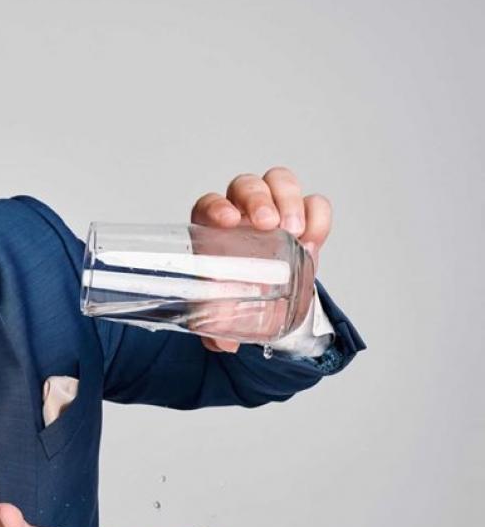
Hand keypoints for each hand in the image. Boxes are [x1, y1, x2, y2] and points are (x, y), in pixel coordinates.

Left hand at [190, 166, 331, 352]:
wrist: (265, 302)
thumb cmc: (234, 296)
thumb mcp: (220, 313)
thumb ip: (216, 327)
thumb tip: (224, 343)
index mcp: (211, 230)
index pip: (208, 205)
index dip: (216, 207)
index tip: (227, 221)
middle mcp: (241, 213)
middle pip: (246, 186)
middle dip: (259, 199)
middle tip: (270, 224)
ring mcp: (275, 211)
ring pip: (280, 183)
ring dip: (289, 200)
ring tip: (295, 232)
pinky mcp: (305, 220)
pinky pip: (314, 203)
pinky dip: (317, 216)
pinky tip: (313, 239)